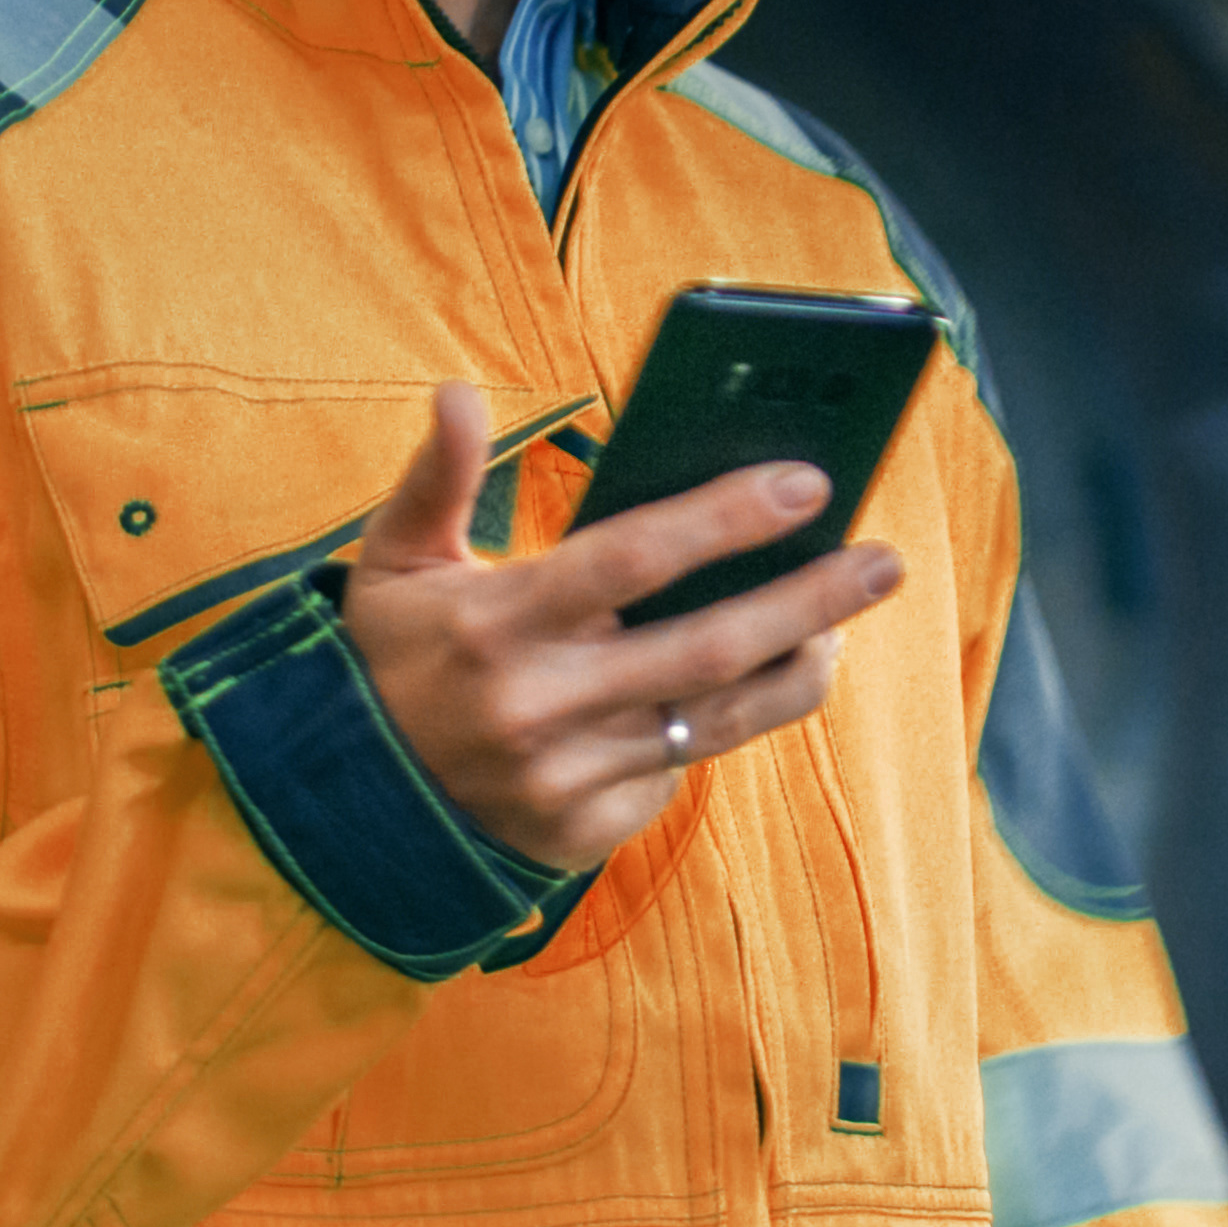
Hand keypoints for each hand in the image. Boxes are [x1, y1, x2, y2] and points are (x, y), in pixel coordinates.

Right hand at [336, 380, 904, 874]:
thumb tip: (457, 392)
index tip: (809, 480)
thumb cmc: (388, 658)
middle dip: (811, 599)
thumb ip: (435, 476)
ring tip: (845, 623)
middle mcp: (537, 705)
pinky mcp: (581, 834)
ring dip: (797, 668)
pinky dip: (712, 728)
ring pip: (717, 721)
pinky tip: (739, 688)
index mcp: (494, 622)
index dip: (728, 517)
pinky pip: (676, 773)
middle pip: (708, 647)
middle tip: (884, 561)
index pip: (634, 558)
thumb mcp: (391, 562)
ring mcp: (565, 778)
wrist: (343, 805)